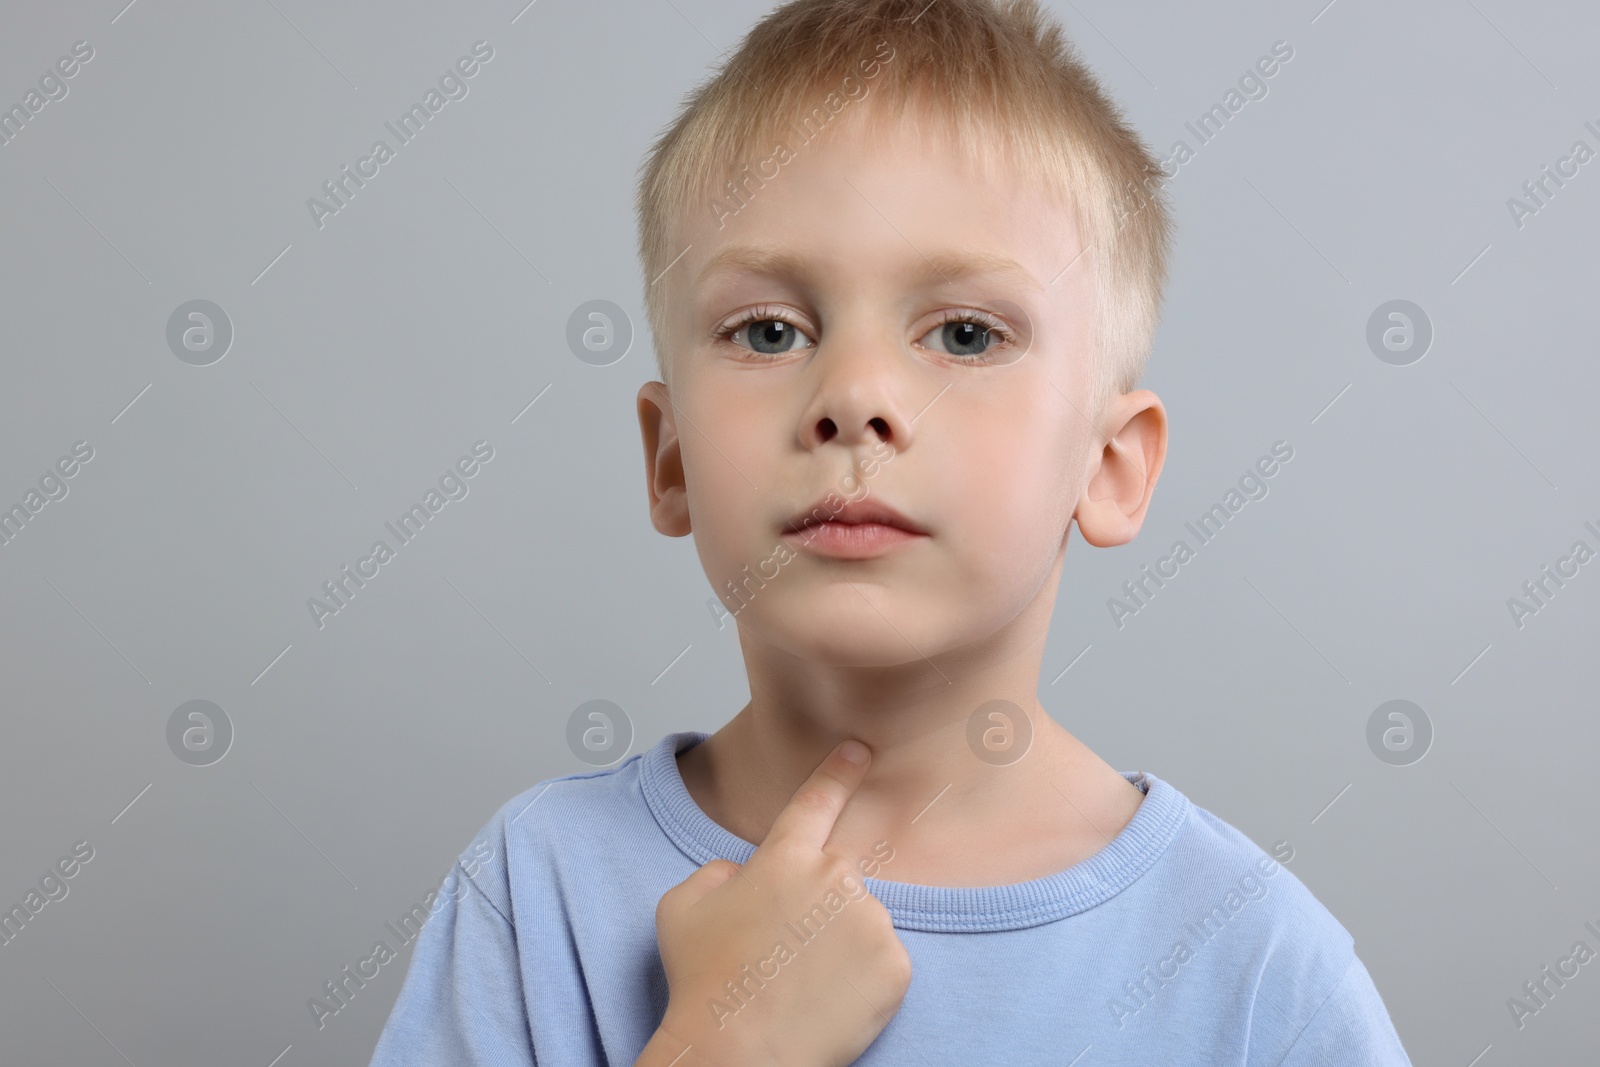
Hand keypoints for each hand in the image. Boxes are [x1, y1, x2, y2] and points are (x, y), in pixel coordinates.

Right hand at [638, 740, 910, 1066]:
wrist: (738, 1051)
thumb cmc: (704, 981)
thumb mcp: (681, 907)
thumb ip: (717, 872)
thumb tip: (742, 874)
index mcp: (784, 859)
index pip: (816, 802)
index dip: (839, 772)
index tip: (861, 749)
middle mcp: (834, 878)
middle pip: (836, 884)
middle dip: (817, 914)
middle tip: (784, 958)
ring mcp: (870, 920)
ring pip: (861, 926)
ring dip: (840, 950)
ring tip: (802, 987)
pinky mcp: (896, 964)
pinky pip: (884, 967)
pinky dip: (863, 985)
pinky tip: (829, 1003)